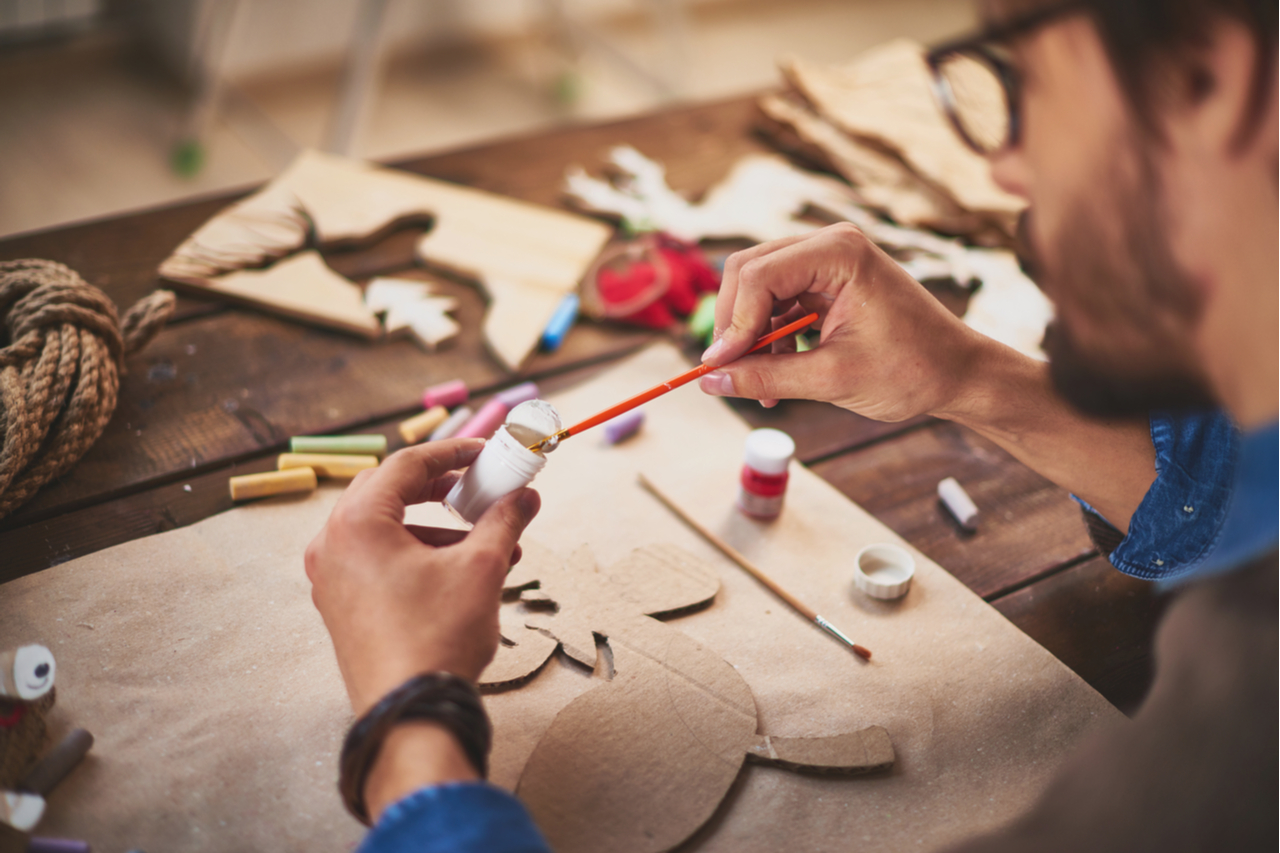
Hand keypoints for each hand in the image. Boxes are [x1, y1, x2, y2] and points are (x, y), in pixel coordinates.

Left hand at [305, 438, 539, 715]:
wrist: (410, 712)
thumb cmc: (436, 639)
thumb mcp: (481, 569)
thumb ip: (504, 521)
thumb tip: (525, 496)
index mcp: (357, 524)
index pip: (405, 466)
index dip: (452, 453)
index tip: (484, 452)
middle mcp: (333, 546)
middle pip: (389, 492)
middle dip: (442, 487)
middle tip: (479, 486)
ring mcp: (333, 579)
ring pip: (387, 529)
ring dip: (438, 526)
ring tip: (489, 541)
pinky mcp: (342, 606)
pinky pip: (379, 560)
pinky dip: (419, 554)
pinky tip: (463, 570)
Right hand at [698, 223, 986, 420]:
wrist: (959, 374)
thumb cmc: (913, 370)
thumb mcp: (832, 379)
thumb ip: (765, 377)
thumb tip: (709, 381)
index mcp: (839, 252)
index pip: (758, 275)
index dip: (733, 324)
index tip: (719, 368)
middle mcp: (829, 244)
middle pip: (749, 273)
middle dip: (735, 327)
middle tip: (728, 373)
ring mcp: (826, 261)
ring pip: (757, 290)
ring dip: (750, 338)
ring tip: (759, 387)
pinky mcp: (826, 283)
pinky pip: (777, 304)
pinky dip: (768, 339)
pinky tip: (775, 378)